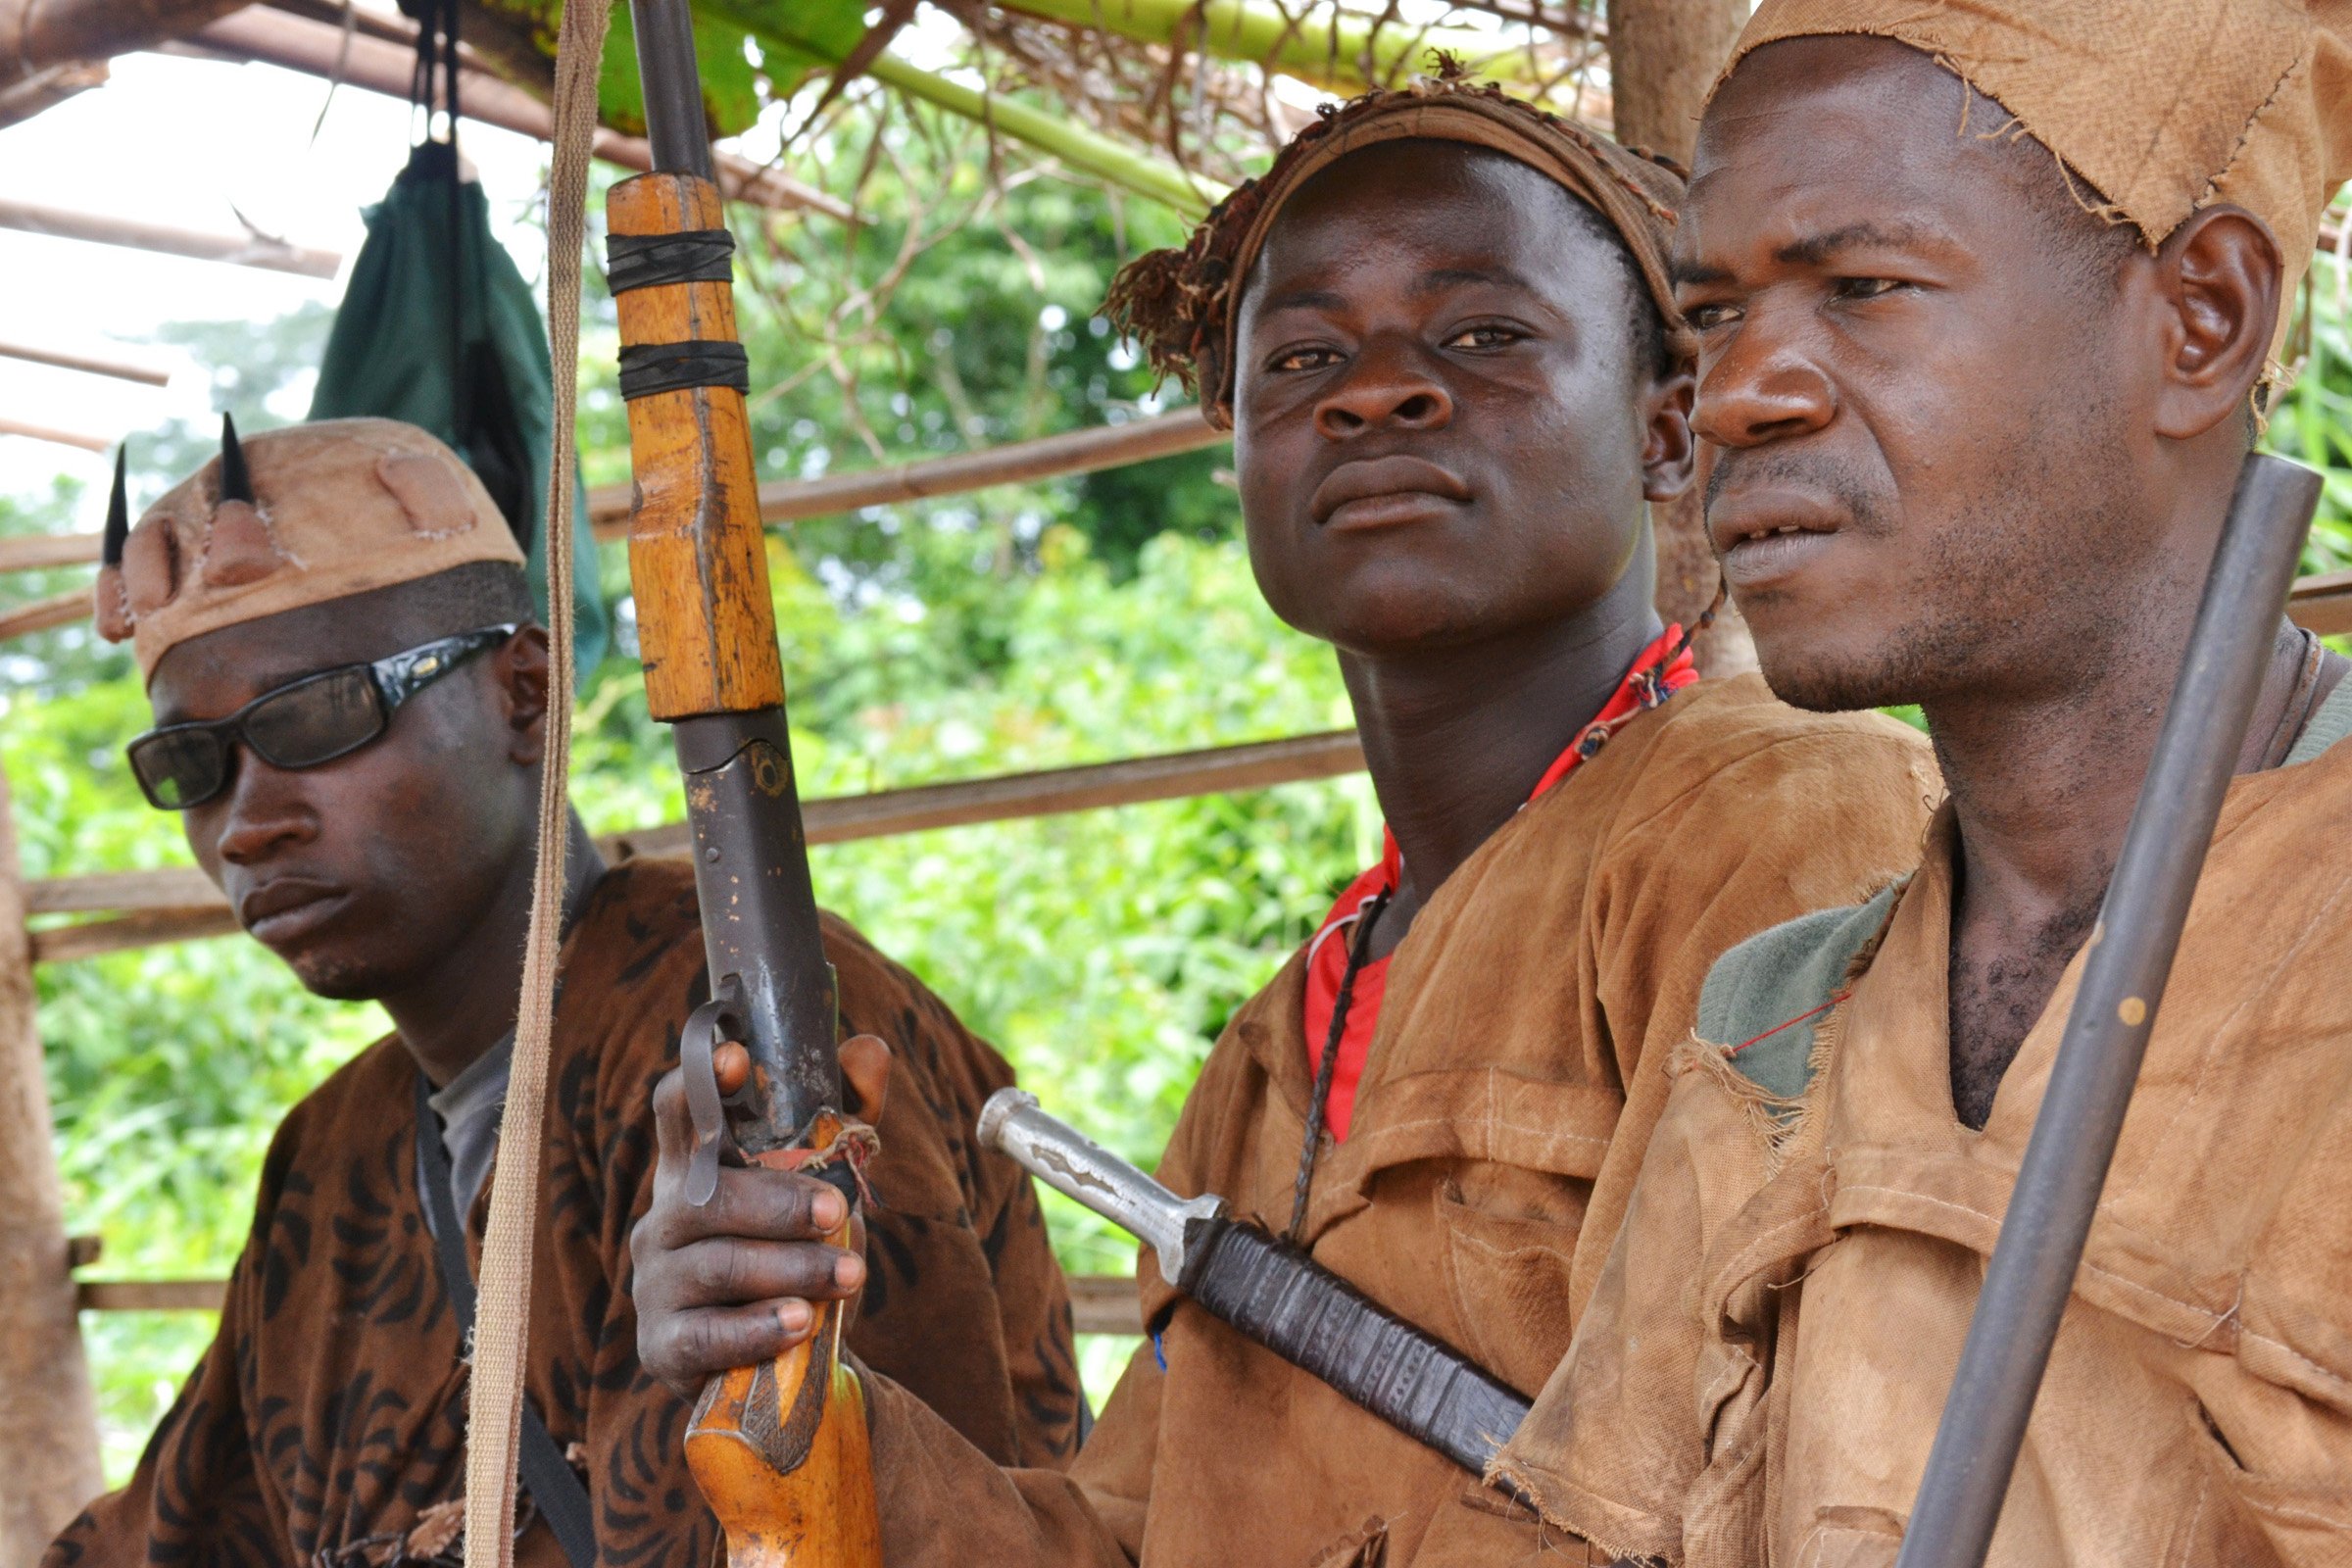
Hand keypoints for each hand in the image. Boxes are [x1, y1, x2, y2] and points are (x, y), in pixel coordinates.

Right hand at [630, 1034, 891, 1396]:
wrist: (785, 1357)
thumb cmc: (797, 1250)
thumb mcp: (827, 1183)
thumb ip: (846, 1118)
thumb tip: (871, 1047)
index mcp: (696, 1169)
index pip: (680, 1113)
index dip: (700, 1081)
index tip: (736, 1057)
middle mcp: (664, 1218)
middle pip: (709, 1197)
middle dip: (781, 1203)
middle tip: (840, 1213)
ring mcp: (656, 1283)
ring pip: (718, 1264)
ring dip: (791, 1268)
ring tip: (849, 1276)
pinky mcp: (663, 1344)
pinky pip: (705, 1335)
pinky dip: (757, 1328)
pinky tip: (800, 1322)